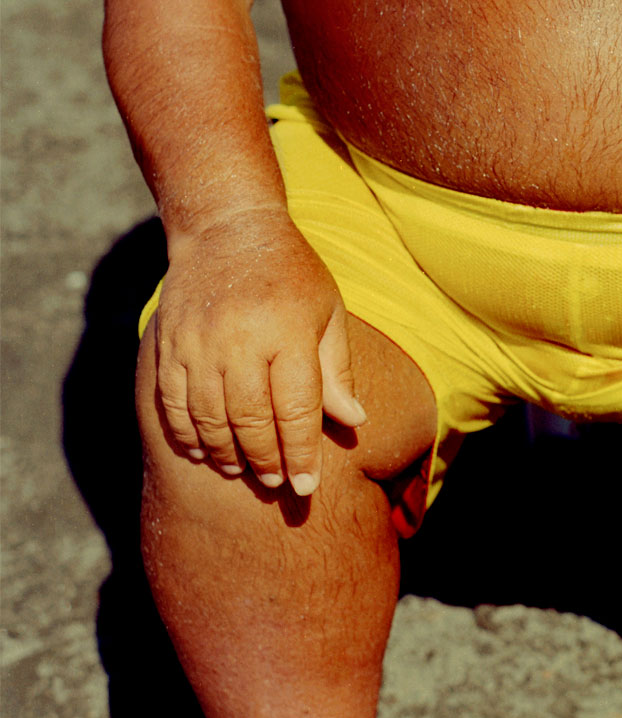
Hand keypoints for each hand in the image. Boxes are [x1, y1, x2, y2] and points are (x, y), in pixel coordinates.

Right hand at [151, 208, 365, 493]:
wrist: (227, 230)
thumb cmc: (291, 274)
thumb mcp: (327, 312)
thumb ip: (337, 370)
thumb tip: (355, 421)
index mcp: (288, 332)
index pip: (297, 409)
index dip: (302, 453)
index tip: (307, 487)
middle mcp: (242, 341)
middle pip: (252, 421)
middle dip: (266, 460)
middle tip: (277, 481)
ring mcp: (200, 344)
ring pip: (210, 419)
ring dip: (227, 453)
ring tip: (242, 470)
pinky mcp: (170, 345)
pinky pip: (174, 404)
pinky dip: (188, 434)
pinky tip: (204, 450)